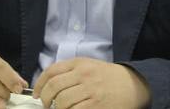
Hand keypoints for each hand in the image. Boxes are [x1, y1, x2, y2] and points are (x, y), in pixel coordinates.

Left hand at [33, 57, 150, 108]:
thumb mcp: (89, 66)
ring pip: (62, 102)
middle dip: (44, 99)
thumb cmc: (108, 77)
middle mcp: (84, 75)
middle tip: (45, 105)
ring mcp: (91, 91)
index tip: (36, 94)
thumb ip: (70, 71)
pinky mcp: (96, 106)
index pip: (51, 71)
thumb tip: (47, 84)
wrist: (133, 85)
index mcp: (80, 64)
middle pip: (54, 87)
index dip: (39, 84)